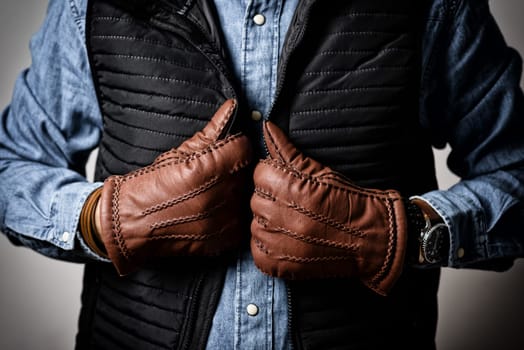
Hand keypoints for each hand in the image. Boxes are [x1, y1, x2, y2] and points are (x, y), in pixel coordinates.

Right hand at [98, 99, 252, 274]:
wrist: (131, 223)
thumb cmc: (150, 185)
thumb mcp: (178, 153)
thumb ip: (211, 130)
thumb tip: (232, 107)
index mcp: (208, 170)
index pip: (244, 147)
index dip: (234, 145)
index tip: (225, 149)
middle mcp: (220, 196)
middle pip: (247, 171)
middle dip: (234, 167)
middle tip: (214, 173)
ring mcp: (224, 221)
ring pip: (246, 194)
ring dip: (234, 191)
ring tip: (211, 193)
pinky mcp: (225, 239)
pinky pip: (242, 218)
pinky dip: (232, 213)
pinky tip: (214, 211)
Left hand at [250, 121, 407, 294]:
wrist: (369, 238)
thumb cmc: (346, 200)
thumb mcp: (318, 170)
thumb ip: (286, 150)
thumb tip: (266, 126)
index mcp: (287, 188)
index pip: (260, 173)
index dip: (276, 177)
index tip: (291, 185)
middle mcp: (278, 216)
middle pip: (256, 198)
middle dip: (273, 199)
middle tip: (296, 206)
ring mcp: (276, 243)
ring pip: (255, 224)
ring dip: (271, 223)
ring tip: (295, 224)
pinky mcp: (276, 265)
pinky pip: (257, 250)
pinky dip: (270, 246)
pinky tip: (290, 241)